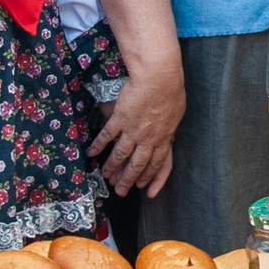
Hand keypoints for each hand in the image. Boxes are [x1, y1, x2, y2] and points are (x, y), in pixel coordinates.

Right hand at [93, 67, 184, 197]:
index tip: (143, 188)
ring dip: (112, 167)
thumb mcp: (176, 113)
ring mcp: (133, 129)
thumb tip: (167, 138)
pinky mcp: (120, 118)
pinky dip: (98, 145)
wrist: (159, 77)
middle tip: (120, 191)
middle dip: (128, 180)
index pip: (158, 163)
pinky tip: (91, 153)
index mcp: (165, 137)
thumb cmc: (171, 90)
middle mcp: (148, 138)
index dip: (150, 177)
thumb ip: (169, 129)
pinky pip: (107, 136)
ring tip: (105, 176)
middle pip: (137, 164)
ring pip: (120, 154)